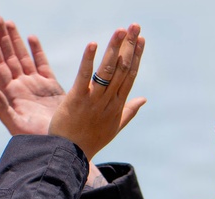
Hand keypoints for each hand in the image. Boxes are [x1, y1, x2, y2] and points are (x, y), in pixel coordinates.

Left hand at [0, 17, 64, 135]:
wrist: (60, 146)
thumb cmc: (37, 141)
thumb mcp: (17, 127)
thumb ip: (3, 109)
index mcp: (11, 94)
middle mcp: (20, 87)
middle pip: (8, 57)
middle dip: (1, 38)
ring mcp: (35, 86)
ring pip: (22, 58)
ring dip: (14, 40)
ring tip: (8, 22)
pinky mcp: (51, 87)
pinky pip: (41, 64)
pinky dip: (36, 51)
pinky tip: (31, 38)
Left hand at [49, 24, 145, 160]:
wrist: (70, 155)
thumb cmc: (90, 142)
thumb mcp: (114, 127)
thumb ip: (130, 111)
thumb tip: (144, 99)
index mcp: (117, 105)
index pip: (130, 75)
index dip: (136, 56)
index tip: (141, 39)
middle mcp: (108, 101)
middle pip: (123, 69)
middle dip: (129, 46)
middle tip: (135, 26)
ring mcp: (93, 100)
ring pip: (108, 70)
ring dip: (115, 48)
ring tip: (121, 30)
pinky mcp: (76, 100)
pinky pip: (84, 77)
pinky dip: (88, 60)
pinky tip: (92, 44)